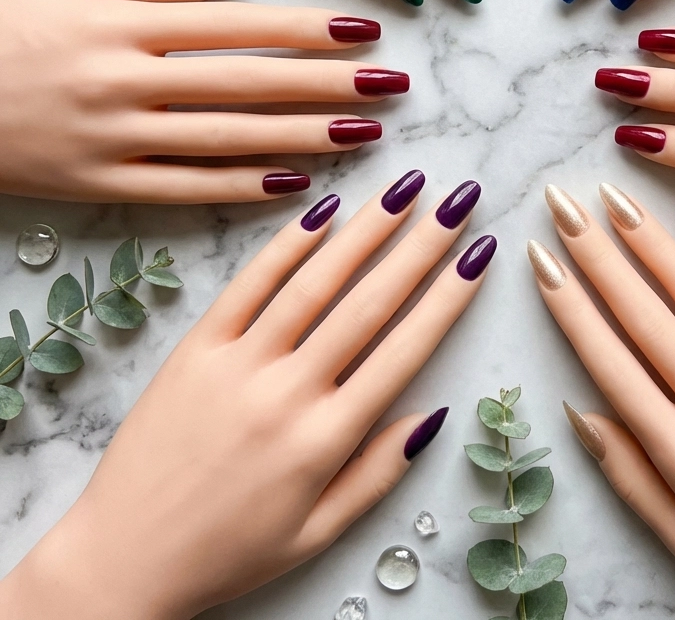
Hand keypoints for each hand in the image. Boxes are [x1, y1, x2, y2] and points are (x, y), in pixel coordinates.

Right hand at [0, 0, 407, 202]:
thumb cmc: (6, 32)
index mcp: (127, 23)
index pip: (239, 28)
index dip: (308, 31)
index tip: (367, 31)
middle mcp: (129, 79)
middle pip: (249, 84)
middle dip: (329, 84)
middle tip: (393, 86)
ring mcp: (117, 137)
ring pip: (229, 139)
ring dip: (305, 137)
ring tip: (366, 135)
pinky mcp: (102, 184)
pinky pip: (186, 189)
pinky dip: (243, 188)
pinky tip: (297, 184)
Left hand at [0, 174, 494, 619]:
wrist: (120, 559)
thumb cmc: (228, 552)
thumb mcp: (317, 532)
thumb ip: (378, 472)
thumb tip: (431, 413)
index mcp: (324, 440)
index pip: (404, 351)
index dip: (449, 297)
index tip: (479, 254)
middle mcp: (287, 392)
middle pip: (368, 304)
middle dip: (421, 246)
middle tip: (457, 200)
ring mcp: (237, 364)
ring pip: (313, 284)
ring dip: (364, 231)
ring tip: (403, 189)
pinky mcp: (195, 349)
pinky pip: (248, 286)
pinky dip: (286, 245)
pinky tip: (322, 212)